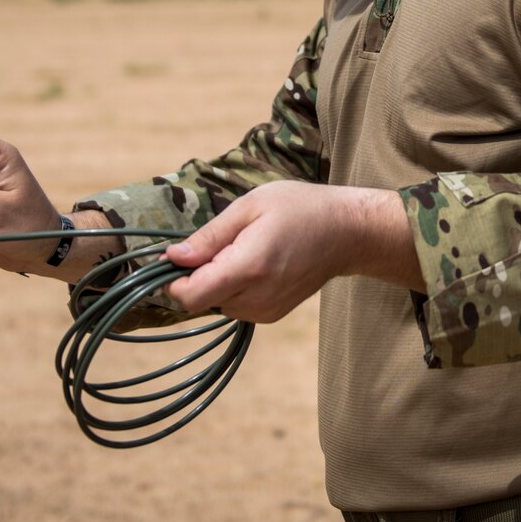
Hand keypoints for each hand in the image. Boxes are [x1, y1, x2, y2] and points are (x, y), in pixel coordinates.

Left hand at [163, 181, 423, 321]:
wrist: (347, 232)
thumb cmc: (299, 208)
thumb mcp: (250, 206)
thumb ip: (210, 236)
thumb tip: (173, 257)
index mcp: (248, 267)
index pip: (190, 296)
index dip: (174, 280)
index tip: (180, 257)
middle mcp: (256, 298)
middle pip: (201, 299)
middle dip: (200, 274)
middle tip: (227, 242)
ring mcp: (266, 311)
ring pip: (218, 304)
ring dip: (219, 281)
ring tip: (247, 250)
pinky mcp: (272, 316)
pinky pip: (236, 307)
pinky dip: (236, 288)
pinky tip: (258, 264)